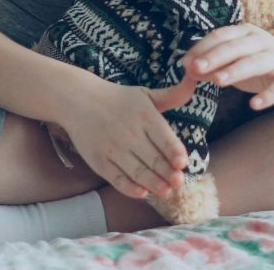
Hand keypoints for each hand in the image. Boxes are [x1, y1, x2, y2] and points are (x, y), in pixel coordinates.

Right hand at [56, 77, 192, 200]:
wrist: (77, 99)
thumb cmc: (118, 98)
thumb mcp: (146, 94)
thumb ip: (173, 95)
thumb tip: (195, 81)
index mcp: (144, 115)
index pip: (165, 138)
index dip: (175, 153)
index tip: (182, 163)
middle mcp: (129, 133)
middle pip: (154, 159)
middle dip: (168, 174)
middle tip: (179, 183)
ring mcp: (113, 148)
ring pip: (138, 172)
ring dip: (154, 184)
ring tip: (166, 192)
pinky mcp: (99, 161)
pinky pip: (118, 179)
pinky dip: (130, 189)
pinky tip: (142, 192)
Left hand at [184, 23, 273, 109]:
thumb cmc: (260, 65)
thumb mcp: (235, 63)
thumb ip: (213, 65)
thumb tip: (187, 68)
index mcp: (245, 32)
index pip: (221, 36)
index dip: (202, 48)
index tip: (186, 63)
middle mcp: (262, 40)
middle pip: (236, 47)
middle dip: (215, 57)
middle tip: (196, 68)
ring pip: (256, 62)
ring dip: (236, 70)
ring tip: (218, 81)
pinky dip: (268, 95)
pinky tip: (254, 105)